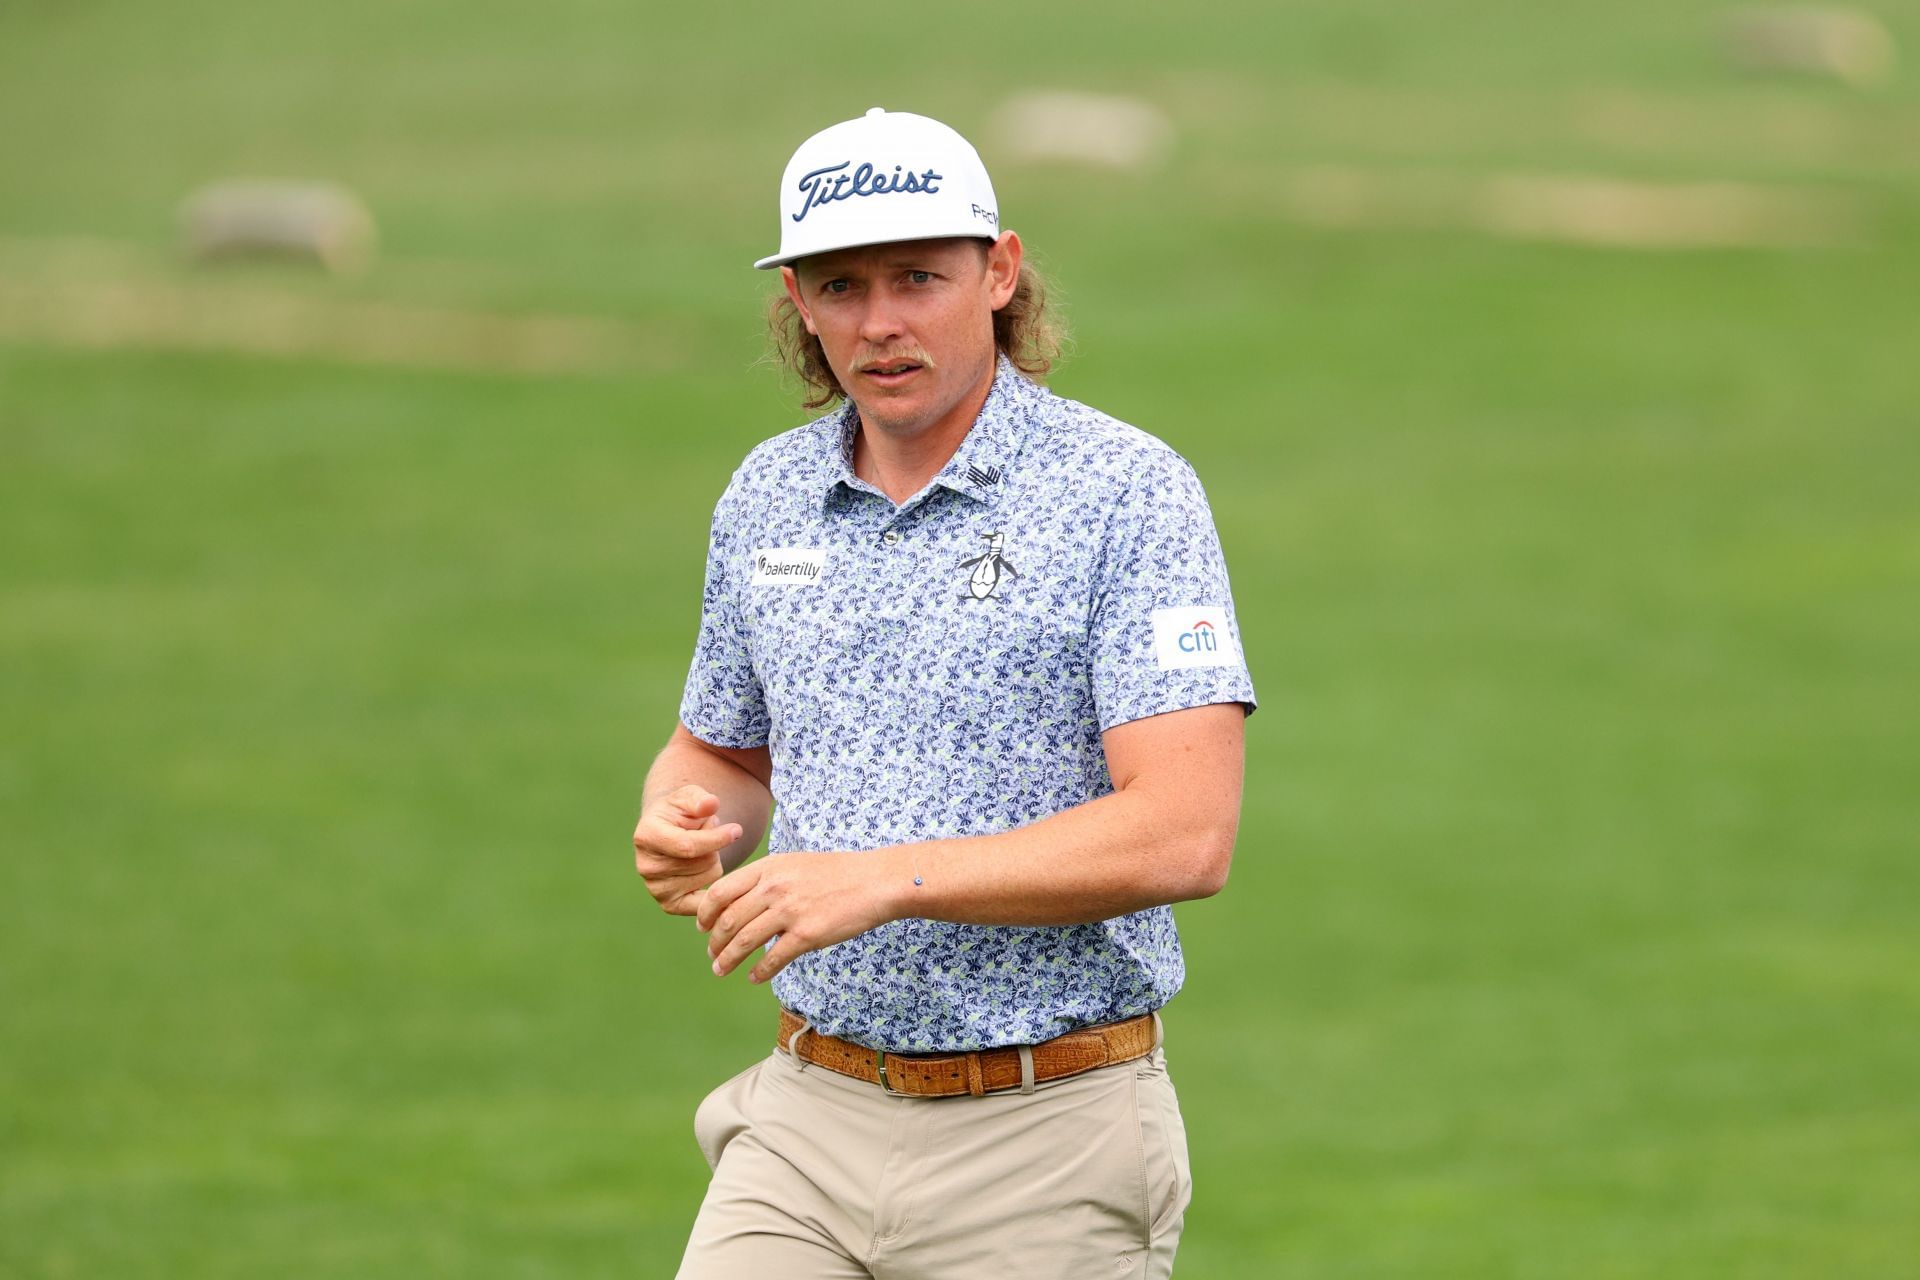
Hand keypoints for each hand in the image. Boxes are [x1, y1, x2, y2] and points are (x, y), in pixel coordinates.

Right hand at [632, 785, 742, 915]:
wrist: (669, 831)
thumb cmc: (681, 811)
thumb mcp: (689, 796)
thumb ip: (699, 799)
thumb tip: (710, 803)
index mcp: (646, 836)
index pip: (688, 846)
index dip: (716, 838)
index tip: (737, 830)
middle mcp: (646, 866)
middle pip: (703, 862)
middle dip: (714, 846)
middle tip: (706, 835)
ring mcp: (656, 888)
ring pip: (710, 877)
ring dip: (714, 861)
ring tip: (702, 850)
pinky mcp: (669, 904)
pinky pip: (706, 901)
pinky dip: (715, 888)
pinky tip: (713, 872)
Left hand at [696, 849, 900, 983]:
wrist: (873, 881)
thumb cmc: (836, 873)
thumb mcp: (794, 864)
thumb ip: (767, 879)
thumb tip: (740, 901)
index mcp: (769, 868)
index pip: (721, 891)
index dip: (705, 913)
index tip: (702, 926)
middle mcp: (774, 888)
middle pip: (729, 920)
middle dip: (715, 942)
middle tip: (712, 954)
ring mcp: (790, 911)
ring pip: (745, 941)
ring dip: (728, 959)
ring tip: (720, 970)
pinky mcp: (807, 934)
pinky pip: (773, 958)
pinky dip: (760, 971)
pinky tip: (754, 977)